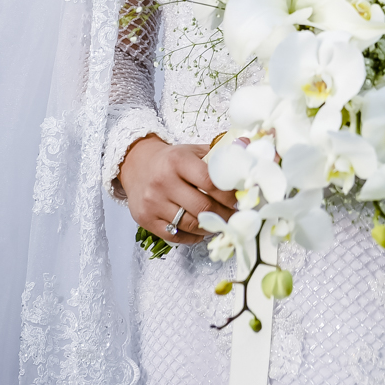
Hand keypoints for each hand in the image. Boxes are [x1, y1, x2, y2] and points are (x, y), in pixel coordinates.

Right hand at [118, 134, 236, 242]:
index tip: (241, 199)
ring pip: (191, 224)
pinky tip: (202, 230)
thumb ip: (220, 154)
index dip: (230, 194)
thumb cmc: (171, 159)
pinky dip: (193, 236)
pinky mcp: (145, 219)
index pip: (210, 182)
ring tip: (222, 223)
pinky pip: (176, 235)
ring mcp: (153, 202)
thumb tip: (248, 148)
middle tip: (236, 216)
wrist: (135, 164)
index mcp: (178, 161)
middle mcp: (163, 182)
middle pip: (203, 207)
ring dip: (211, 227)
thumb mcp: (193, 151)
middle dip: (225, 214)